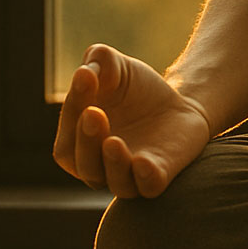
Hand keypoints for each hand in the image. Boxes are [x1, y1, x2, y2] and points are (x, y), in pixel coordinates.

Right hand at [52, 43, 214, 198]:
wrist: (179, 101)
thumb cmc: (136, 89)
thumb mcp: (116, 67)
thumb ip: (98, 62)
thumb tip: (88, 70)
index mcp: (78, 143)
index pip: (68, 134)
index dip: (74, 105)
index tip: (86, 75)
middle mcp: (99, 165)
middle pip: (84, 164)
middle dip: (86, 139)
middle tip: (94, 112)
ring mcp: (130, 174)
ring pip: (115, 181)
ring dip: (112, 163)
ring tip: (113, 141)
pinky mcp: (160, 175)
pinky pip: (149, 186)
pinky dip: (144, 178)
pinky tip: (142, 162)